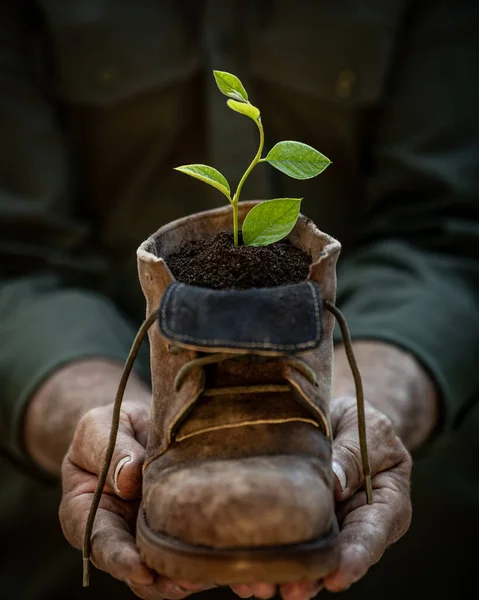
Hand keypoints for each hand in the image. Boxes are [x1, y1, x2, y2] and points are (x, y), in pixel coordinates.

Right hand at [59, 400, 212, 598]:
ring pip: (168, 570)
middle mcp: (119, 534)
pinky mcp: (179, 530)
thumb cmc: (110, 426)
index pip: (100, 542)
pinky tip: (240, 570)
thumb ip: (109, 450)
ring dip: (192, 578)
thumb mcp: (99, 428)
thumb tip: (130, 477)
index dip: (119, 560)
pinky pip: (195, 553)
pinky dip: (215, 564)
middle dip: (162, 579)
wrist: (134, 427)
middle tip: (188, 581)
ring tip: (218, 575)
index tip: (140, 569)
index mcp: (87, 513)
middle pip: (137, 569)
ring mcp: (149, 537)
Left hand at [229, 396, 412, 599]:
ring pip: (309, 555)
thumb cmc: (362, 421)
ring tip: (260, 586)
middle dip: (315, 575)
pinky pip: (286, 540)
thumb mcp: (367, 427)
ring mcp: (329, 525)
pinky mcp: (300, 521)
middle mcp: (357, 522)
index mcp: (387, 502)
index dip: (356, 557)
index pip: (374, 533)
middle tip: (291, 591)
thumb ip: (354, 454)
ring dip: (286, 572)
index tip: (337, 576)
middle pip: (338, 555)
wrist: (342, 419)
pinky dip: (268, 554)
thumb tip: (334, 483)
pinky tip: (243, 573)